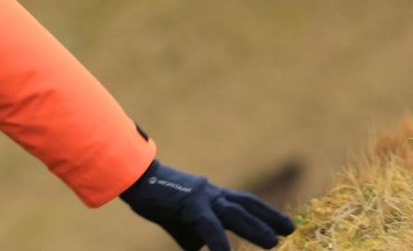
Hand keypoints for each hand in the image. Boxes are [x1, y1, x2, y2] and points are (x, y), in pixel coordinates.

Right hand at [119, 160, 295, 249]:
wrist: (131, 177)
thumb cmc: (152, 196)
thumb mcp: (176, 218)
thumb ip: (192, 232)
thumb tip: (200, 246)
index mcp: (209, 194)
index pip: (242, 202)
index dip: (264, 212)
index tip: (283, 224)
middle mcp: (209, 192)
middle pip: (245, 204)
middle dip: (268, 217)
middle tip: (290, 229)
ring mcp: (200, 197)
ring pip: (234, 213)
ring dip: (255, 228)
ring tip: (273, 242)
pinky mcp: (188, 205)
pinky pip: (209, 227)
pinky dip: (220, 243)